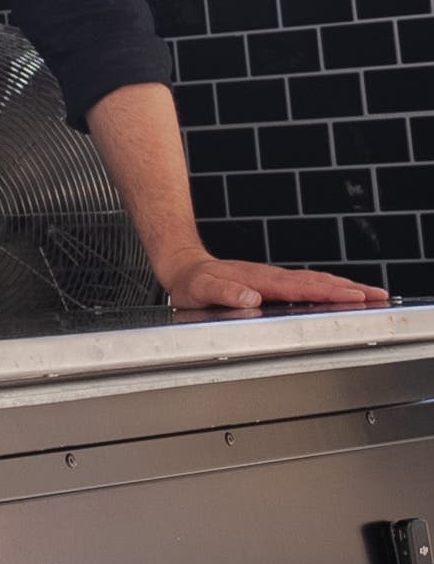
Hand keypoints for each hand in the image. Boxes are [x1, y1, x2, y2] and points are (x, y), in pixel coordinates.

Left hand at [158, 251, 388, 311]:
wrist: (184, 266)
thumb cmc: (191, 282)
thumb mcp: (200, 290)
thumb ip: (224, 293)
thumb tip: (250, 297)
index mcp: (259, 281)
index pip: (301, 288)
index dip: (329, 293)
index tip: (355, 297)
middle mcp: (271, 277)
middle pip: (317, 281)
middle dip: (350, 289)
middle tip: (380, 295)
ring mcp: (274, 278)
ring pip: (315, 280)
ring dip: (345, 287)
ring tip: (373, 294)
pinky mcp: (273, 282)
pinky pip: (307, 283)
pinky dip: (329, 287)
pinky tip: (341, 293)